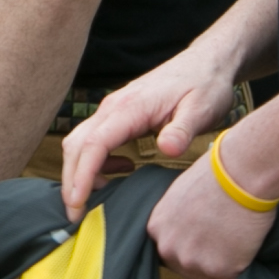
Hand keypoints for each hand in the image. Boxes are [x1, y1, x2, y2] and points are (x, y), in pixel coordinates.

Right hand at [59, 43, 236, 214]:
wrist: (207, 62)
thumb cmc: (205, 84)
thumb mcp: (201, 109)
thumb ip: (183, 129)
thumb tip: (167, 149)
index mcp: (129, 107)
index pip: (94, 144)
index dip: (81, 176)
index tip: (77, 204)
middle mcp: (114, 107)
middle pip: (77, 145)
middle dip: (71, 181)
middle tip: (77, 216)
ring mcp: (114, 110)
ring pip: (81, 142)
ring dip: (80, 172)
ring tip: (95, 201)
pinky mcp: (120, 115)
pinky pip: (95, 140)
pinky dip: (96, 161)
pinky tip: (121, 171)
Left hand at [140, 150, 272, 278]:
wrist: (242, 173)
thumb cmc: (217, 174)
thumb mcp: (181, 193)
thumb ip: (176, 218)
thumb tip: (188, 230)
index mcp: (156, 228)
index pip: (170, 251)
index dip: (191, 247)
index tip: (205, 241)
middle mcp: (169, 248)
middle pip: (187, 269)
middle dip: (204, 261)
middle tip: (225, 245)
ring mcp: (193, 262)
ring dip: (223, 268)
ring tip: (238, 245)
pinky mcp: (220, 271)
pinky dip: (241, 270)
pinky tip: (247, 249)